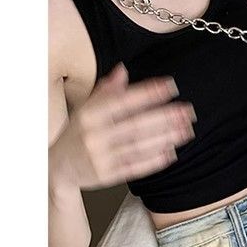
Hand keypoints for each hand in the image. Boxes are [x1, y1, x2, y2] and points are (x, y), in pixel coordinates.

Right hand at [49, 62, 196, 190]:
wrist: (57, 168)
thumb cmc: (78, 134)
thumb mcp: (85, 109)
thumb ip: (106, 92)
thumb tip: (123, 70)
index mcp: (88, 115)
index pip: (122, 101)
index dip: (148, 93)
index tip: (171, 86)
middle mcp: (94, 135)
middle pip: (135, 125)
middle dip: (165, 117)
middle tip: (188, 111)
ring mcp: (100, 157)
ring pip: (139, 146)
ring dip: (166, 138)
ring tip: (186, 130)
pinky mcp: (107, 176)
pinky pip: (136, 167)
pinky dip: (155, 160)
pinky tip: (172, 152)